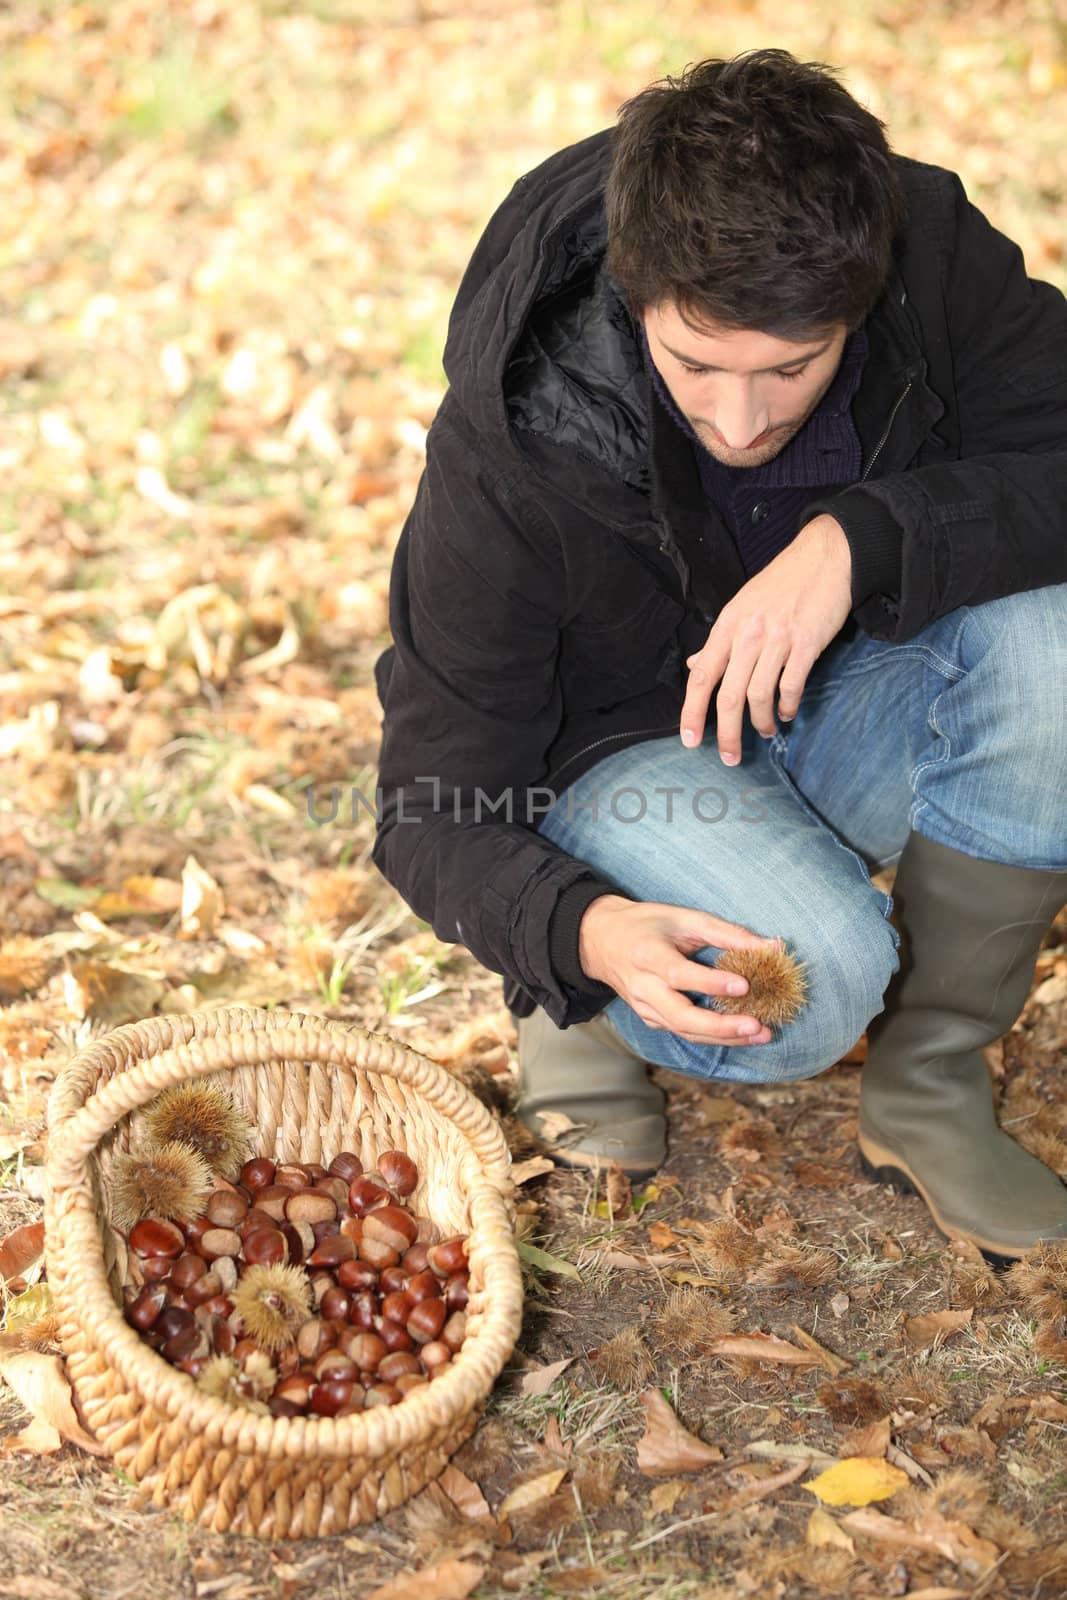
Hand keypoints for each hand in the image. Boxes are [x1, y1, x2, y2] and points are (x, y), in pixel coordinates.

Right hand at [579, 894, 776, 1045]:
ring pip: (685, 1031)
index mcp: (647, 955)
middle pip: (681, 1016)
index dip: (712, 983)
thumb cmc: (647, 925)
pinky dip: (713, 1035)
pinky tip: (740, 1034)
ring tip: (761, 1035)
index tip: (744, 985)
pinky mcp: (650, 1019)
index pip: (679, 975)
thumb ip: (726, 933)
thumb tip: (771, 946)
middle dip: (721, 1026)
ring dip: (724, 1037)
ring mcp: (645, 1007)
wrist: (601, 941)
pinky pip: (683, 1032)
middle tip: (757, 1026)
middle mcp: (643, 987)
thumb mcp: (683, 918)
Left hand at [681, 514, 852, 764]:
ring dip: (761, 722)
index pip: (701, 677)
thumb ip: (719, 641)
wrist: (825, 556)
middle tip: (729, 756)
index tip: (689, 740)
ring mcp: (778, 639)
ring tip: (765, 731)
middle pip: (728, 696)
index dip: (691, 712)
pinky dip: (788, 706)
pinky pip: (791, 686)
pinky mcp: (806, 643)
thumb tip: (696, 666)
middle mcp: (748, 635)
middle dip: (726, 733)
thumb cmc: (782, 583)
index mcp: (727, 626)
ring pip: (759, 696)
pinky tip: (787, 712)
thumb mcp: (741, 607)